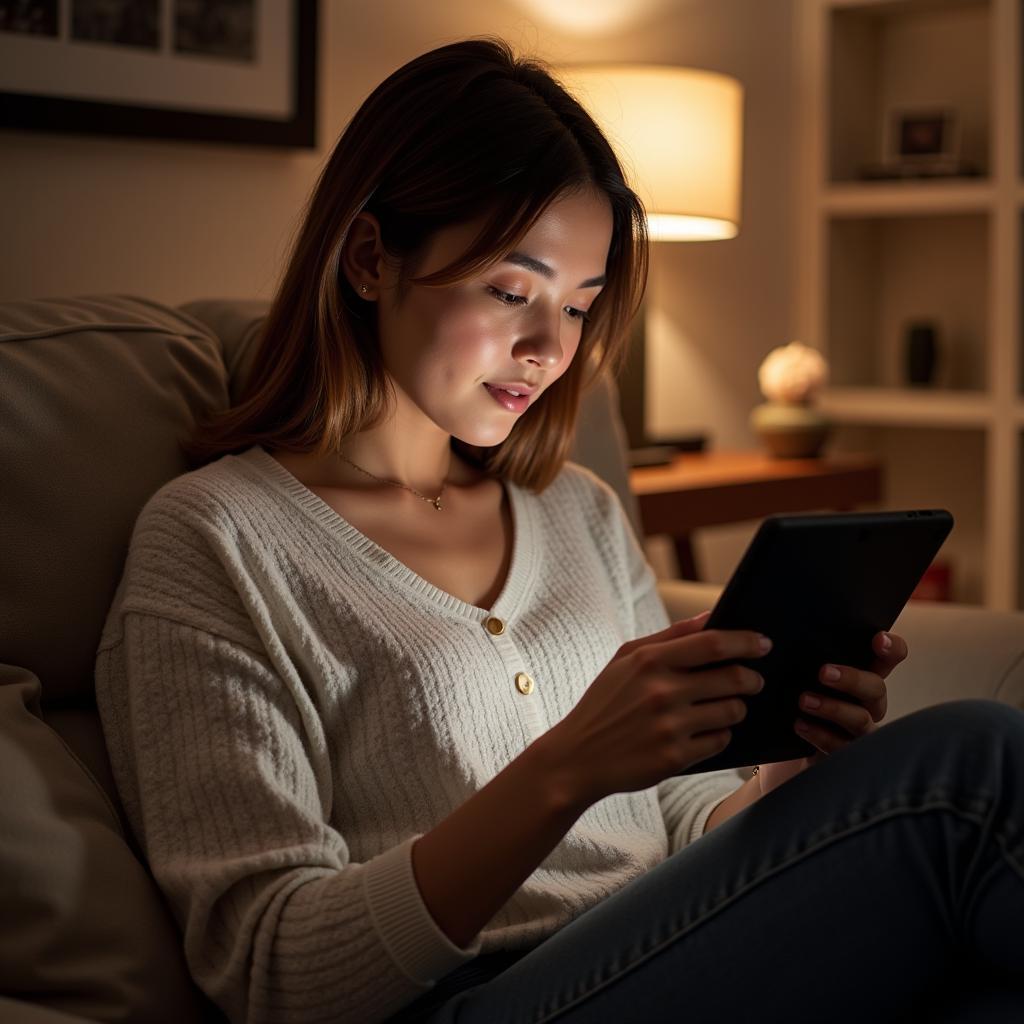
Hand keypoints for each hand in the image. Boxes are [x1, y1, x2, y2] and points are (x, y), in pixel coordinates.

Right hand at [540, 610, 770, 809]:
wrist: (577, 757)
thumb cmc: (606, 702)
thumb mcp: (626, 659)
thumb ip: (671, 635)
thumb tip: (714, 615)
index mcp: (649, 660)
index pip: (713, 643)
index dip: (746, 641)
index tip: (764, 643)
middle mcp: (661, 692)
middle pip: (733, 678)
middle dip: (752, 679)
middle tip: (753, 681)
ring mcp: (669, 726)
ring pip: (732, 711)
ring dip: (737, 708)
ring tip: (726, 706)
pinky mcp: (675, 757)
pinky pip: (720, 740)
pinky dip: (720, 734)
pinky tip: (705, 731)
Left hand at [755, 630, 908, 796]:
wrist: (781, 752)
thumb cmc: (792, 704)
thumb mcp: (797, 678)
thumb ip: (803, 660)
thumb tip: (783, 633)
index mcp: (860, 677)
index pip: (889, 659)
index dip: (892, 648)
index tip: (878, 638)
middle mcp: (867, 703)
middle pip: (876, 689)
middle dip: (852, 679)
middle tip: (824, 672)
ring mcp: (858, 731)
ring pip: (862, 720)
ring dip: (834, 708)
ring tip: (804, 701)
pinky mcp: (844, 755)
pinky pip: (843, 747)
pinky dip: (821, 734)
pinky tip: (800, 726)